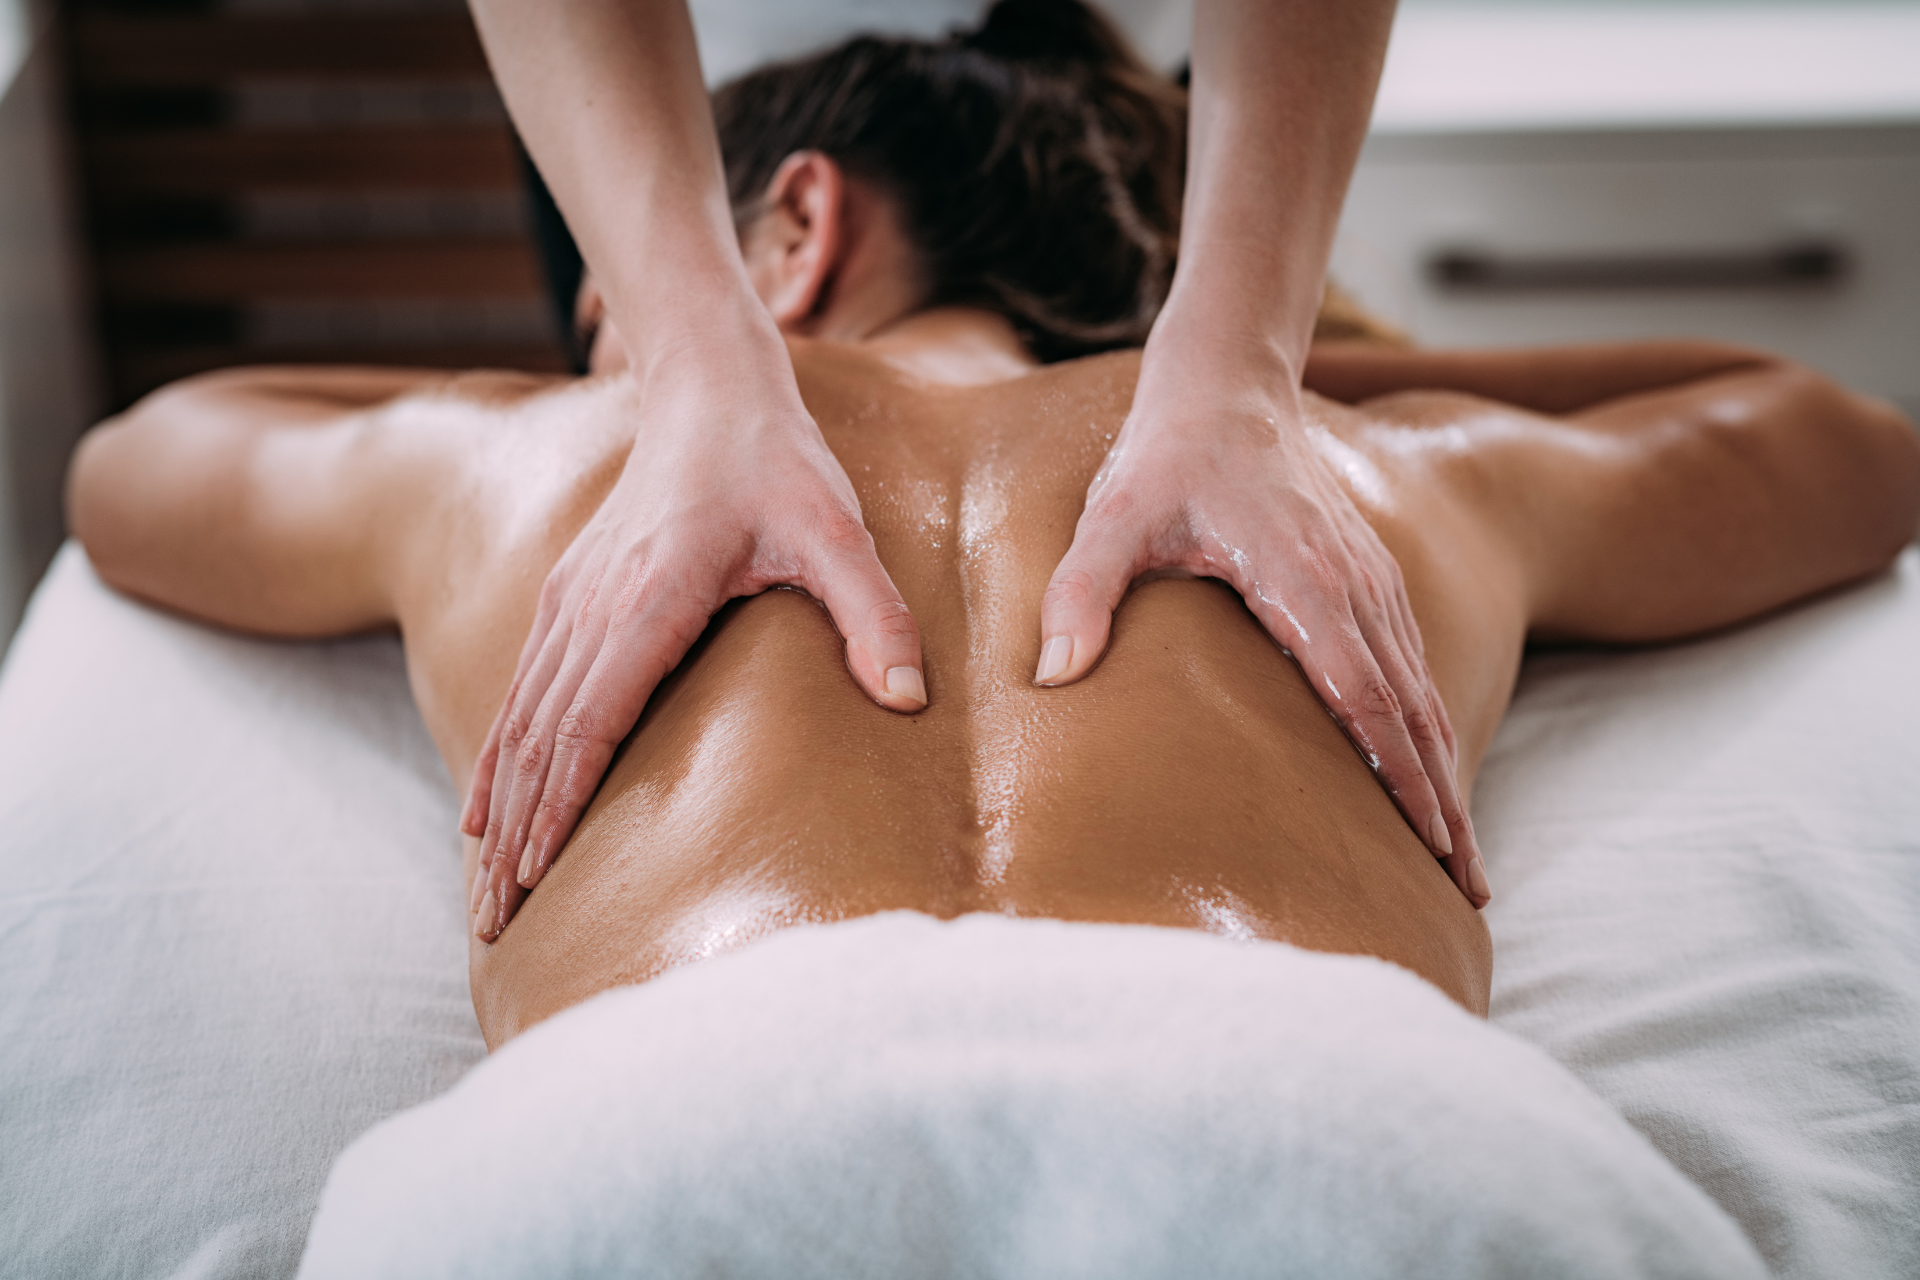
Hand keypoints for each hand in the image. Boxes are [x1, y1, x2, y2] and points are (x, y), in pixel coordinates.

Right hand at [463, 344, 925, 939]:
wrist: (712, 391)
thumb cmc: (779, 464)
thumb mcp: (839, 533)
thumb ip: (875, 613)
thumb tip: (910, 700)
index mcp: (648, 599)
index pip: (589, 722)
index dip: (559, 806)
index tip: (533, 880)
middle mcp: (593, 607)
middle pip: (536, 741)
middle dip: (513, 839)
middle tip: (492, 924)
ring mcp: (571, 601)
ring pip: (517, 721)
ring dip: (496, 808)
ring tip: (482, 889)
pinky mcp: (568, 596)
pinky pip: (521, 690)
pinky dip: (498, 756)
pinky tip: (484, 807)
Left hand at [1033, 347, 1488, 907]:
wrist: (1225, 384)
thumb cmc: (1165, 457)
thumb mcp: (1111, 519)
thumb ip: (1079, 595)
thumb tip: (1051, 677)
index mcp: (1305, 580)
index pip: (1365, 698)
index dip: (1399, 776)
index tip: (1430, 845)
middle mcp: (1356, 587)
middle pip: (1414, 714)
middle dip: (1446, 805)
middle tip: (1470, 890)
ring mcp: (1372, 583)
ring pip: (1424, 696)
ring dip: (1448, 776)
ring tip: (1463, 861)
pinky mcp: (1370, 580)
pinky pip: (1411, 669)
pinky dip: (1429, 732)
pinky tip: (1433, 778)